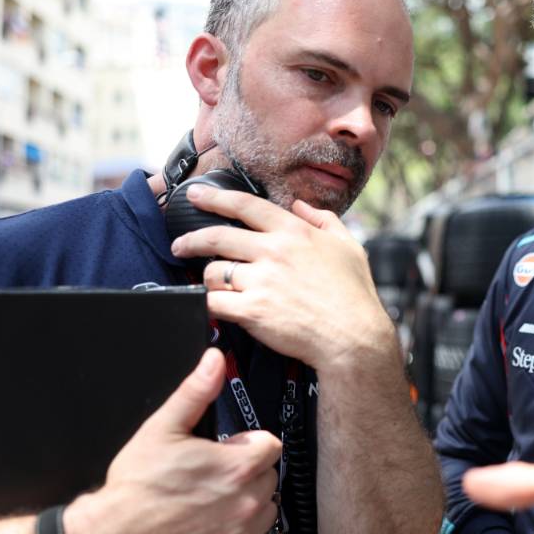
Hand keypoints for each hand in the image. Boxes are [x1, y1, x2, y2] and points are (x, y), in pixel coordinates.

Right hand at [65, 348, 281, 533]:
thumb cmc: (135, 488)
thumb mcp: (162, 428)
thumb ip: (195, 391)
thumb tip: (213, 363)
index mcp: (236, 467)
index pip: (270, 445)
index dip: (248, 443)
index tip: (230, 448)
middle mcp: (247, 502)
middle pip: (269, 475)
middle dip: (246, 471)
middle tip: (213, 475)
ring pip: (266, 508)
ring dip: (247, 502)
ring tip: (212, 500)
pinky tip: (212, 525)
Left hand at [169, 186, 395, 373]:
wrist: (353, 337)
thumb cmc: (354, 295)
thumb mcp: (348, 246)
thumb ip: (323, 220)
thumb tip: (301, 205)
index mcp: (293, 232)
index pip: (245, 206)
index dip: (214, 197)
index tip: (195, 195)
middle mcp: (273, 251)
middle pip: (217, 237)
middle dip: (191, 240)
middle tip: (179, 244)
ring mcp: (261, 281)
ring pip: (214, 271)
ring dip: (208, 278)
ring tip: (210, 285)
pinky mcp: (252, 311)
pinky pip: (215, 302)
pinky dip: (208, 303)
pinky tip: (210, 305)